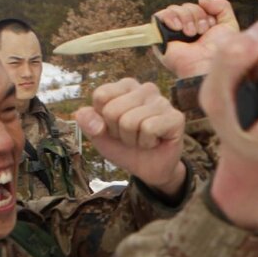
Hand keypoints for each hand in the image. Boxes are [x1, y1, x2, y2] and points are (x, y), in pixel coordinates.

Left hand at [74, 79, 186, 196]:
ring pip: (130, 121)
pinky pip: (149, 129)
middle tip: (131, 136)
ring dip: (132, 140)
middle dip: (118, 132)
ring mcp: (162, 101)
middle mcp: (145, 89)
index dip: (103, 120)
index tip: (115, 128)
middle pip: (113, 111)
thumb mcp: (99, 135)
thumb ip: (87, 121)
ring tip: (142, 139)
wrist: (149, 170)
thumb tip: (81, 113)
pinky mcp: (176, 117)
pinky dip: (146, 142)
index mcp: (126, 86)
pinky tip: (155, 142)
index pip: (101, 96)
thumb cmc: (125, 147)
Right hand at [155, 0, 239, 78]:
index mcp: (199, 28)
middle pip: (185, 7)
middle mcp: (184, 31)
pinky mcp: (159, 38)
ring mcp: (171, 34)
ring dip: (186, 17)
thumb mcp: (229, 25)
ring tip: (191, 34)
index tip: (211, 27)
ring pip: (173, 9)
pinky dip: (170, 17)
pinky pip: (158, 16)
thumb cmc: (219, 51)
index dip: (205, 13)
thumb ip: (222, 7)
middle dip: (196, 15)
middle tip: (200, 32)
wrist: (207, 66)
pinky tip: (178, 28)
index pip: (197, 7)